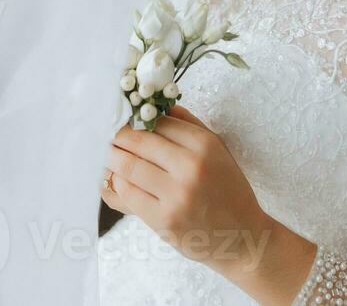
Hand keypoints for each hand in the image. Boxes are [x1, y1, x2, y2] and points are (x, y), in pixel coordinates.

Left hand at [100, 105, 271, 268]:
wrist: (241, 237)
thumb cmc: (228, 191)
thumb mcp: (219, 151)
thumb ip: (190, 126)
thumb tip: (158, 108)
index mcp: (205, 145)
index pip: (160, 122)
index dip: (137, 118)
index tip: (123, 117)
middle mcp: (191, 167)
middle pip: (139, 141)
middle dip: (117, 135)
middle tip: (105, 132)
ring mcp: (176, 195)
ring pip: (128, 166)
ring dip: (111, 157)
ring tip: (105, 152)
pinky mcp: (163, 219)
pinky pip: (129, 193)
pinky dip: (118, 182)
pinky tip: (117, 178)